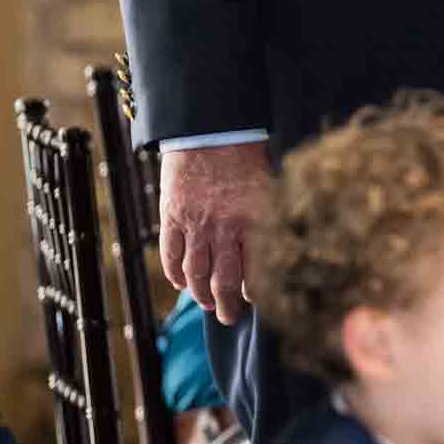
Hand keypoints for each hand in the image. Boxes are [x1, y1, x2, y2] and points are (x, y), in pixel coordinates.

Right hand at [159, 142, 272, 324]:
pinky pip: (171, 255)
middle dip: (228, 306)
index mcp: (253, 221)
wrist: (210, 126)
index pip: (255, 272)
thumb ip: (267, 218)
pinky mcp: (172, 216)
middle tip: (231, 317)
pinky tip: (180, 283)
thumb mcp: (267, 185)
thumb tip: (273, 248)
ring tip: (209, 305)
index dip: (255, 294)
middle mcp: (224, 228)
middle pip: (224, 282)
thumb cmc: (245, 153)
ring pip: (195, 275)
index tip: (257, 302)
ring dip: (201, 295)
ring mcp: (195, 224)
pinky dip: (175, 274)